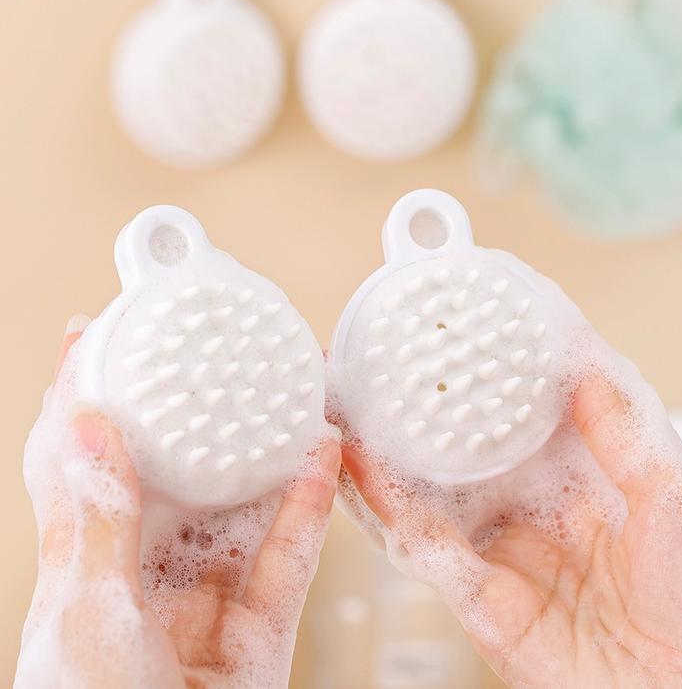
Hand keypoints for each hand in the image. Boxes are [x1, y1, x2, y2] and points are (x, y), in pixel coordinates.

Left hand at [16, 319, 340, 688]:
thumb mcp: (84, 618)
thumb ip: (97, 521)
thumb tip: (84, 421)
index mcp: (87, 567)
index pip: (78, 463)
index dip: (79, 398)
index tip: (91, 335)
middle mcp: (146, 573)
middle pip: (169, 474)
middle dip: (186, 415)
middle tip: (203, 356)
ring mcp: (204, 598)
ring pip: (237, 506)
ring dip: (260, 452)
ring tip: (278, 392)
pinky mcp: (258, 628)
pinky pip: (288, 556)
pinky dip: (307, 507)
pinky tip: (322, 457)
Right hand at [343, 374, 681, 688]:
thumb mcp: (670, 489)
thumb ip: (622, 429)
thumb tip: (583, 366)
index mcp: (568, 485)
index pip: (510, 426)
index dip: (478, 388)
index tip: (450, 345)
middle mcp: (524, 515)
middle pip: (454, 461)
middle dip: (412, 421)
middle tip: (375, 375)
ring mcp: (497, 554)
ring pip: (426, 501)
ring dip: (383, 460)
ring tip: (347, 412)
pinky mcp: (479, 598)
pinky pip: (431, 551)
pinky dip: (391, 510)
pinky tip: (363, 471)